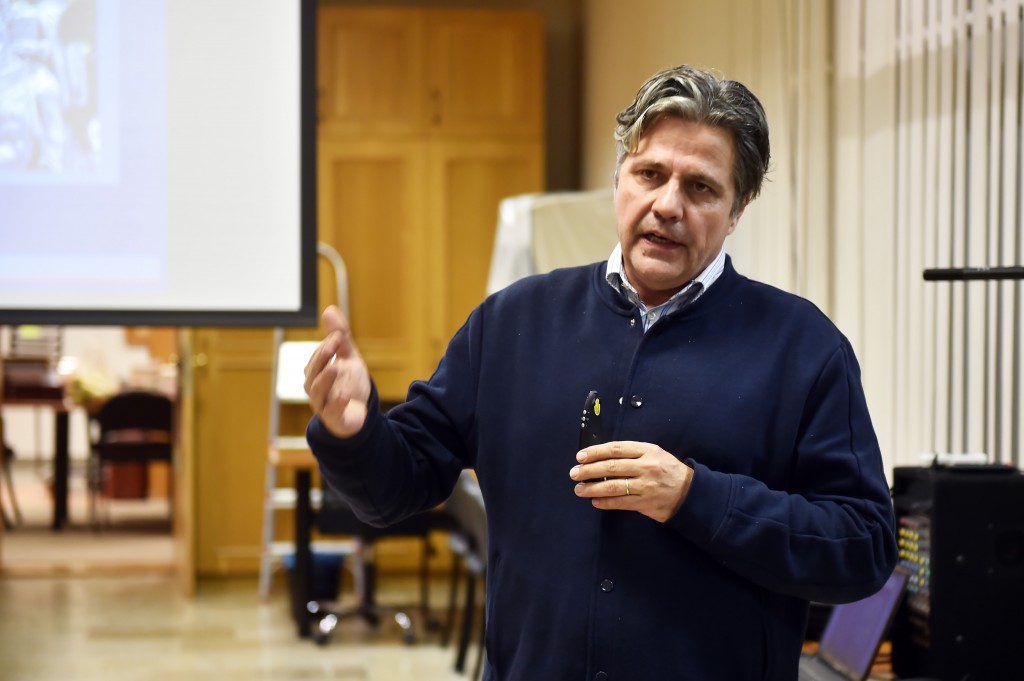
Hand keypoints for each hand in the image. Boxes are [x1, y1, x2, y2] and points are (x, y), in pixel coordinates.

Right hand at [303, 305, 370, 437]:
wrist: (359, 415)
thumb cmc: (349, 385)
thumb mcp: (348, 358)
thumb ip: (339, 337)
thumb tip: (329, 309)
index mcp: (316, 373)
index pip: (317, 358)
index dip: (326, 345)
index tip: (338, 334)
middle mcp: (316, 389)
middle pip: (313, 374)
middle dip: (322, 358)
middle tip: (333, 344)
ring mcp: (324, 405)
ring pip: (318, 393)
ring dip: (326, 379)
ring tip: (336, 367)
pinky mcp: (336, 419)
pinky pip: (333, 412)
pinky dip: (337, 403)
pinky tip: (345, 395)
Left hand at [569, 441, 693, 522]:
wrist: (690, 493)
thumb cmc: (667, 470)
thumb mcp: (654, 454)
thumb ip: (632, 453)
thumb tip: (601, 457)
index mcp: (648, 450)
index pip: (616, 449)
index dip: (595, 452)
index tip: (581, 456)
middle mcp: (646, 467)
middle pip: (611, 467)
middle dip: (589, 470)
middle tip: (575, 473)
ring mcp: (646, 486)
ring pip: (613, 487)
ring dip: (592, 488)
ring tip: (579, 489)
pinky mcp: (645, 503)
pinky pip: (620, 503)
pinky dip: (605, 502)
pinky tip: (595, 501)